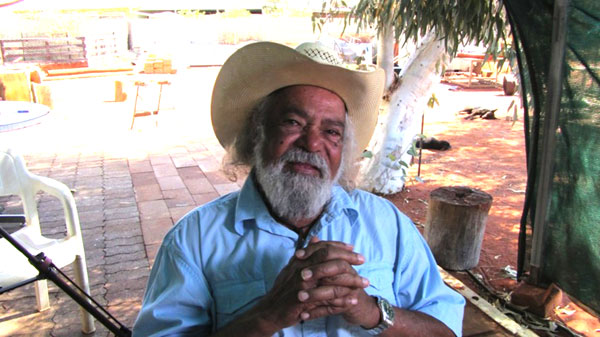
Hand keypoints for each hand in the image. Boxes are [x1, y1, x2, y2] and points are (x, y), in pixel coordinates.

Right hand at [253, 237, 367, 332]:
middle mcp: (302, 271)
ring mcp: (304, 287)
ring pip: (333, 282)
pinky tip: (354, 300)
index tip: (352, 247)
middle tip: (363, 260)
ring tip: (366, 283)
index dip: (339, 246)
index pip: (323, 248)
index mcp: (300, 260)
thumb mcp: (293, 267)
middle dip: (349, 259)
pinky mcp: (306, 303)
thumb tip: (316, 238)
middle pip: (330, 259)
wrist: (270, 310)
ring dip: (352, 281)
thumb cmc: (283, 288)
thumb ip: (306, 253)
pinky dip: (343, 301)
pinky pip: (329, 302)